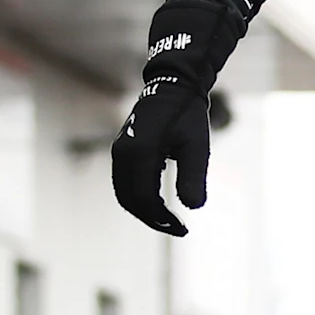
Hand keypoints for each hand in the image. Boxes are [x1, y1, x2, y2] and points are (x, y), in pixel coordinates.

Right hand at [109, 74, 213, 237]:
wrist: (173, 86)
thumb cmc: (188, 114)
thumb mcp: (196, 145)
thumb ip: (193, 175)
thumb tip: (193, 207)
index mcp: (139, 152)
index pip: (143, 198)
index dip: (162, 219)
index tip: (183, 228)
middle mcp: (122, 153)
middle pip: (130, 200)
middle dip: (153, 219)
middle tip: (179, 228)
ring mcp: (119, 151)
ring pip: (124, 194)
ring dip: (145, 210)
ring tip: (170, 220)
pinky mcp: (121, 151)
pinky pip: (124, 183)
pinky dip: (139, 198)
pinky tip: (161, 203)